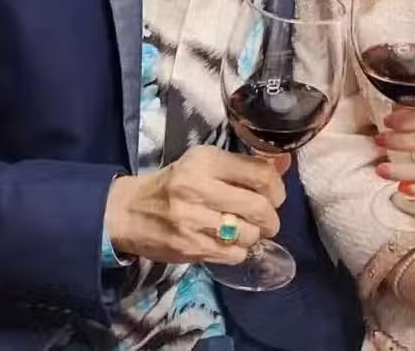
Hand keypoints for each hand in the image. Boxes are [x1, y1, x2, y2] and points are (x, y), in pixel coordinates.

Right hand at [104, 145, 289, 264]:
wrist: (129, 211)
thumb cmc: (174, 183)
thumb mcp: (204, 163)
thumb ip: (244, 165)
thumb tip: (285, 164)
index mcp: (205, 161)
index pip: (260, 174)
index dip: (277, 188)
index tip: (275, 195)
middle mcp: (199, 188)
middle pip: (259, 207)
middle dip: (271, 217)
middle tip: (267, 219)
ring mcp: (193, 221)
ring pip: (249, 234)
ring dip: (255, 236)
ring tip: (245, 230)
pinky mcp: (190, 248)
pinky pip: (234, 254)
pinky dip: (239, 251)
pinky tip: (229, 242)